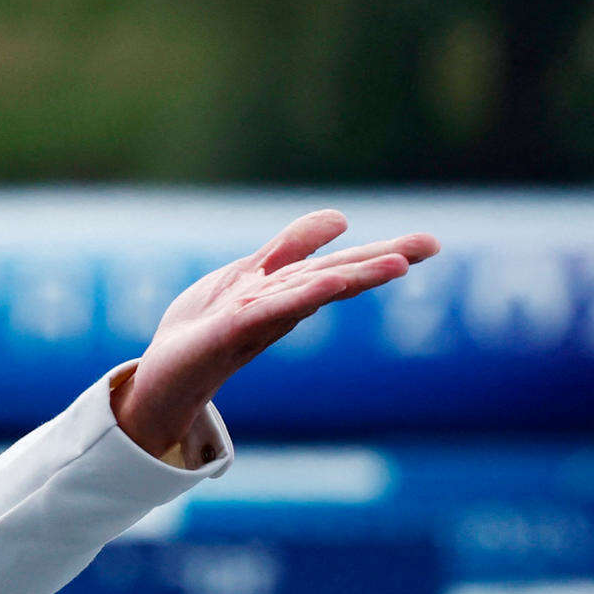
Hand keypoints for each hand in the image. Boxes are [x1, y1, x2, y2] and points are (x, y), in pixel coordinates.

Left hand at [118, 209, 440, 456]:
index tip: (431, 244)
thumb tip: (342, 219)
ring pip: (311, 291)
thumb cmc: (206, 325)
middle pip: (336, 276)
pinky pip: (270, 310)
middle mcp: (281, 306)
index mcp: (288, 291)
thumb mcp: (248, 273)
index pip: (341, 266)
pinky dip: (300, 297)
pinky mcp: (229, 331)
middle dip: (381, 261)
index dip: (382, 253)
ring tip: (396, 264)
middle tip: (431, 246)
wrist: (161, 374)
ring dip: (351, 277)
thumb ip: (291, 247)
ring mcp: (257, 319)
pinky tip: (328, 285)